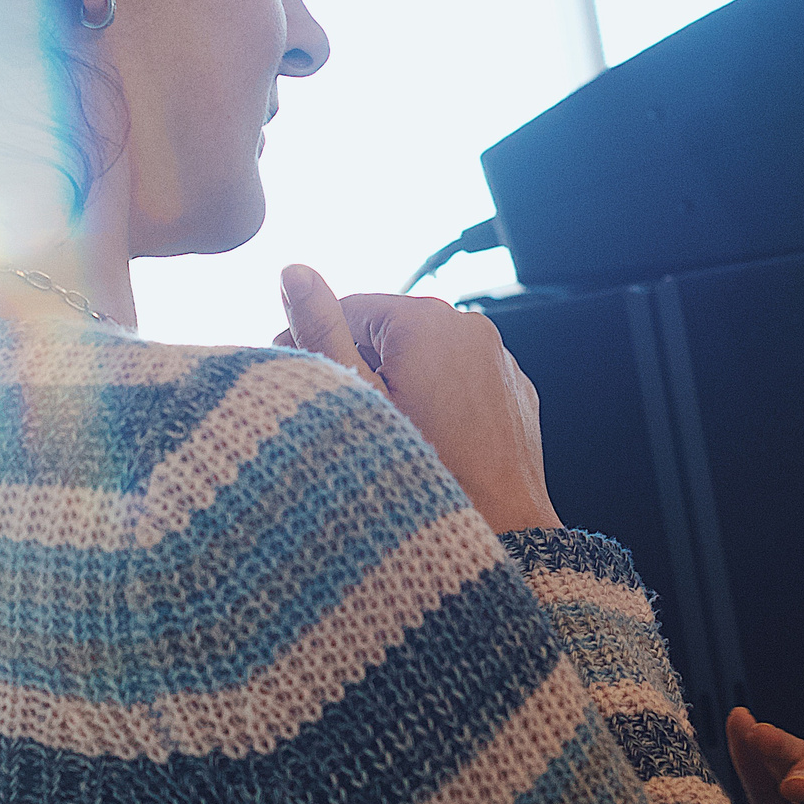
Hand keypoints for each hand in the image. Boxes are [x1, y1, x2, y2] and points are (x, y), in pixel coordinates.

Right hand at [277, 264, 562, 534]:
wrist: (498, 532)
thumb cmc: (418, 469)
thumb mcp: (354, 397)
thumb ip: (320, 329)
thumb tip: (293, 272)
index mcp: (427, 319)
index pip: (351, 306)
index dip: (312, 335)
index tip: (289, 368)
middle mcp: (471, 327)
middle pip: (390, 330)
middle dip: (355, 358)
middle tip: (327, 404)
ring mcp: (499, 360)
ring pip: (428, 356)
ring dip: (396, 378)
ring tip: (372, 425)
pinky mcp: (514, 393)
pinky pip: (462, 381)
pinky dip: (436, 396)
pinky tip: (417, 435)